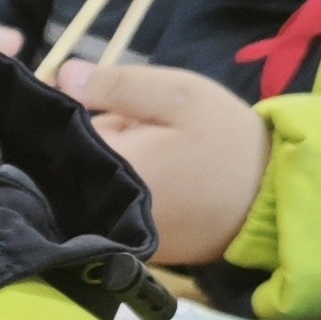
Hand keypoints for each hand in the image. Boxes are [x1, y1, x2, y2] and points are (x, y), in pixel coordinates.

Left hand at [62, 59, 272, 263]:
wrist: (266, 199)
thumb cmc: (224, 141)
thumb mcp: (177, 96)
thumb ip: (117, 85)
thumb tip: (59, 74)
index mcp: (109, 169)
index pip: (53, 136)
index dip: (57, 110)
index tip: (71, 91)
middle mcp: (97, 209)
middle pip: (59, 165)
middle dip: (79, 138)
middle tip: (124, 123)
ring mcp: (106, 232)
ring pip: (76, 186)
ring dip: (93, 163)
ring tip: (138, 149)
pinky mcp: (119, 245)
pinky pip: (93, 207)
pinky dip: (104, 188)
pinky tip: (137, 174)